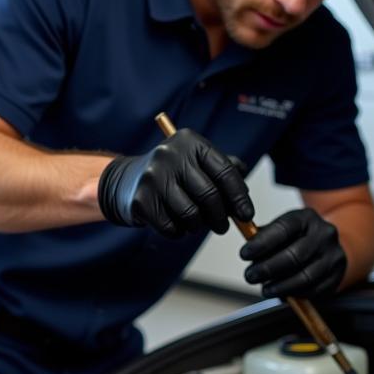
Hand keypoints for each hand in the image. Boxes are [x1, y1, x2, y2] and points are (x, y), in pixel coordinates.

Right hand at [97, 129, 252, 237]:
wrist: (127, 180)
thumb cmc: (172, 174)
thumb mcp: (196, 161)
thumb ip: (224, 170)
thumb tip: (245, 197)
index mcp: (190, 141)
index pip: (224, 170)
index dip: (239, 196)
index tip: (246, 215)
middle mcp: (170, 154)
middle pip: (209, 195)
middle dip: (221, 217)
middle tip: (222, 227)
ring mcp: (153, 177)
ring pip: (191, 215)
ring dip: (198, 226)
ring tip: (196, 223)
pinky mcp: (141, 200)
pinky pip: (171, 227)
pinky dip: (178, 232)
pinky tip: (175, 223)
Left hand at [239, 207, 345, 297]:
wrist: (325, 247)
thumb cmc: (293, 239)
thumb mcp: (278, 230)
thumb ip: (261, 238)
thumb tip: (247, 251)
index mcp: (305, 218)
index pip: (283, 229)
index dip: (262, 243)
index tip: (244, 254)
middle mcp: (324, 234)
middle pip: (294, 255)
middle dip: (268, 268)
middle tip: (250, 276)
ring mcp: (334, 255)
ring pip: (305, 276)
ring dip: (281, 286)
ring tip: (264, 289)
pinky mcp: (337, 275)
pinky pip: (314, 289)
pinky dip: (295, 294)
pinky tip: (282, 293)